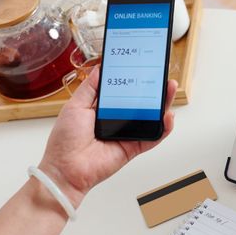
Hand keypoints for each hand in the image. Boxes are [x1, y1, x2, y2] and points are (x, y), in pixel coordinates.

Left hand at [38, 66, 175, 206]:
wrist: (66, 168)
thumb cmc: (65, 141)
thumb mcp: (75, 105)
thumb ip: (90, 87)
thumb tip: (99, 69)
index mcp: (102, 109)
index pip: (123, 91)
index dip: (134, 79)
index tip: (142, 66)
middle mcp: (117, 120)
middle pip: (141, 102)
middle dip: (153, 89)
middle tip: (161, 76)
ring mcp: (127, 134)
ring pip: (151, 118)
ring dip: (163, 105)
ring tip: (169, 90)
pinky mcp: (133, 148)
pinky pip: (153, 137)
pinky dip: (163, 128)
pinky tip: (167, 116)